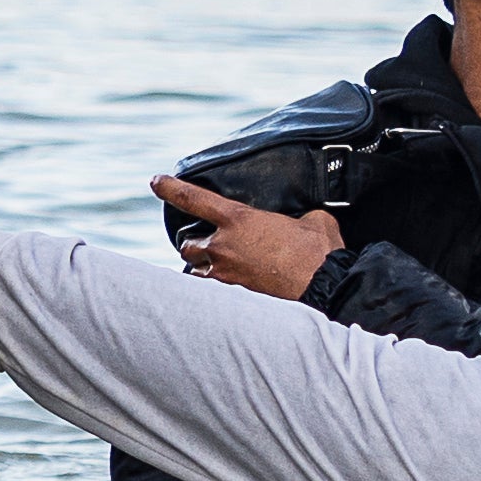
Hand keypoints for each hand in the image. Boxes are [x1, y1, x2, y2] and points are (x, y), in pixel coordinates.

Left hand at [159, 175, 344, 299]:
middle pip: (188, 244)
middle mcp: (222, 246)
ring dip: (203, 270)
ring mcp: (223, 274)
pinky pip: (209, 295)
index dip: (170, 188)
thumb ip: (301, 216)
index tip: (156, 182)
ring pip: (195, 272)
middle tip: (209, 248)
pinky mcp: (231, 298)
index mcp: (238, 219)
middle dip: (196, 246)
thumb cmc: (319, 253)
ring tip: (218, 274)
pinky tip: (223, 297)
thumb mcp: (314, 222)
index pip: (192, 198)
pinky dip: (212, 294)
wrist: (325, 289)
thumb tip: (307, 220)